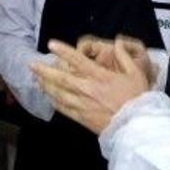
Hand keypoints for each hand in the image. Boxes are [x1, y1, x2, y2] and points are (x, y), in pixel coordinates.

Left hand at [30, 36, 152, 133]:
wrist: (136, 127)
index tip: (51, 44)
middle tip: (31, 64)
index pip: (78, 61)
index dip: (63, 51)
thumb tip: (118, 42)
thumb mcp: (136, 74)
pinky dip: (54, 102)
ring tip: (35, 79)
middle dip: (44, 70)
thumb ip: (125, 57)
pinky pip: (63, 108)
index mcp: (100, 77)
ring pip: (58, 93)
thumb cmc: (138, 100)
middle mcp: (87, 89)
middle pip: (61, 78)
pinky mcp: (82, 118)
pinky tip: (48, 97)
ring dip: (45, 85)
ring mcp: (83, 105)